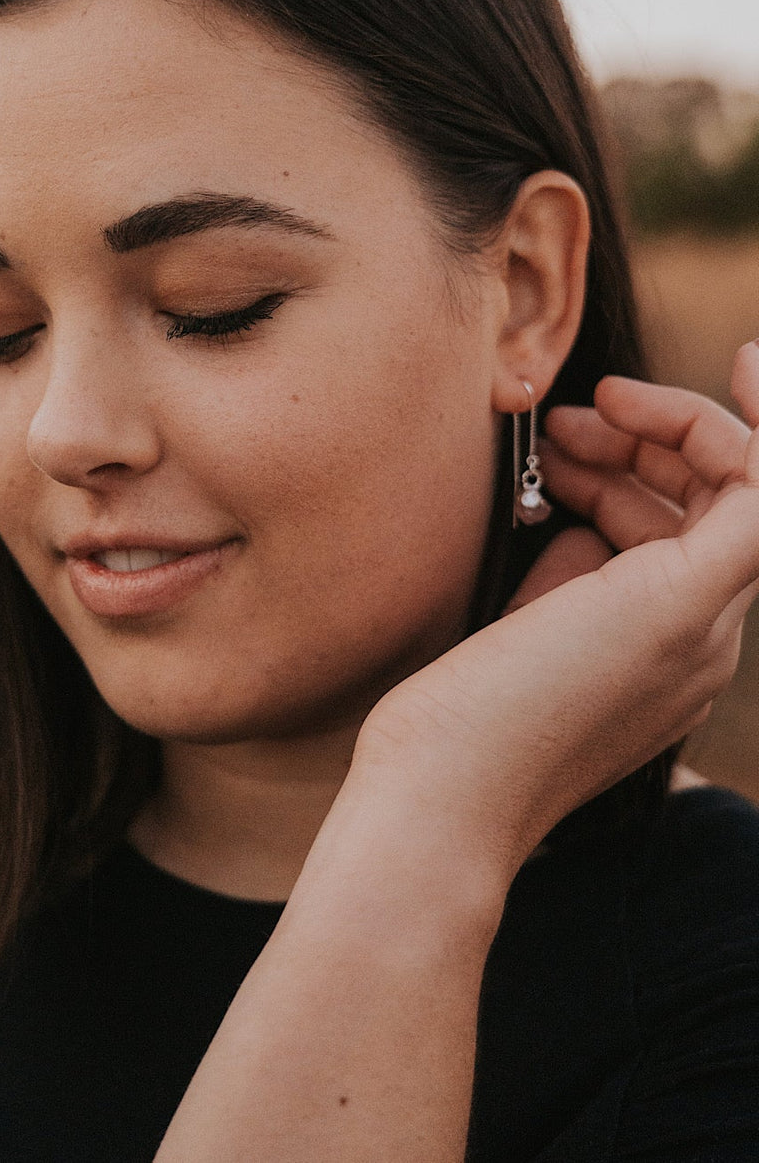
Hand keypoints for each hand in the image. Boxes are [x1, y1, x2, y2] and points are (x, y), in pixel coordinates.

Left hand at [350, 341, 758, 885]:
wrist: (440, 801)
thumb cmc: (453, 726)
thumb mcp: (519, 632)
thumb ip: (562, 579)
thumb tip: (578, 519)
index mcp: (664, 653)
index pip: (690, 533)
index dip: (654, 460)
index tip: (588, 420)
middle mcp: (701, 644)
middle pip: (715, 505)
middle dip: (648, 437)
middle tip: (563, 423)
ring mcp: (702, 627)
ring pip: (740, 490)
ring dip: (663, 428)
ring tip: (568, 424)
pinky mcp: (685, 602)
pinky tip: (751, 367)